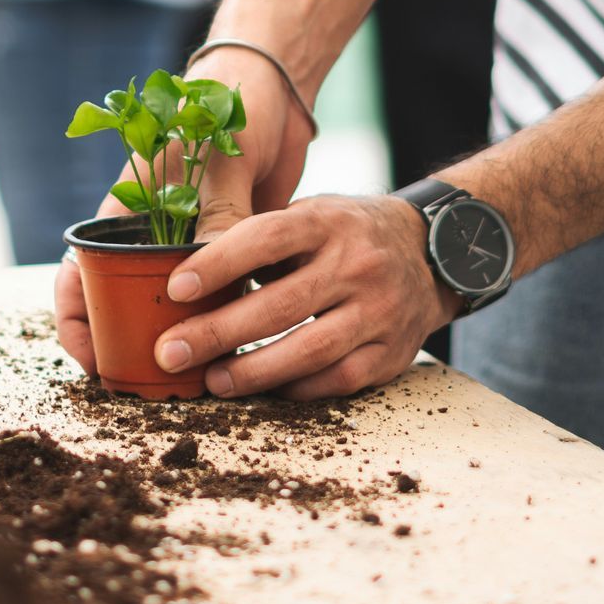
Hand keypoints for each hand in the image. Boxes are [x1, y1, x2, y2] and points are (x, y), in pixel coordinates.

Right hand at [53, 43, 315, 377]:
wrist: (272, 88)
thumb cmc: (226, 107)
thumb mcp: (219, 163)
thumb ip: (218, 217)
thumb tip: (214, 278)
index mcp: (125, 209)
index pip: (77, 273)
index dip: (75, 322)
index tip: (95, 360)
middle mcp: (151, 232)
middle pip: (119, 301)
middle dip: (124, 345)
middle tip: (147, 384)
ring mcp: (188, 243)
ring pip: (168, 306)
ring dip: (175, 339)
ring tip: (193, 380)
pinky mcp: (228, 250)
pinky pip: (215, 295)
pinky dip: (218, 321)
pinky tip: (236, 349)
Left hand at [147, 193, 454, 401]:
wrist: (432, 253)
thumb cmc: (350, 233)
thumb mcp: (314, 214)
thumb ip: (264, 239)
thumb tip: (194, 280)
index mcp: (329, 222)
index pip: (266, 238)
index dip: (218, 264)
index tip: (175, 289)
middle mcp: (357, 264)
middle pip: (280, 305)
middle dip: (218, 332)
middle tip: (171, 351)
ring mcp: (378, 311)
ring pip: (309, 350)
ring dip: (252, 371)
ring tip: (212, 380)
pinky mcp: (390, 352)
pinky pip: (336, 379)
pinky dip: (295, 388)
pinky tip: (263, 389)